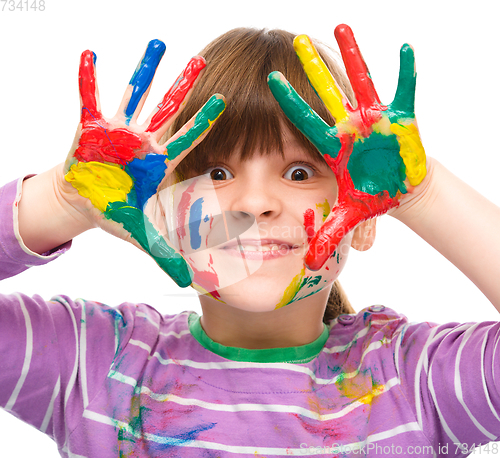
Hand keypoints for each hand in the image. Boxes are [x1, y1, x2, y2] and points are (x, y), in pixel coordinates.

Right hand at [62, 40, 224, 286]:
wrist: (85, 200)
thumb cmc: (116, 211)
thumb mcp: (141, 232)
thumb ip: (166, 253)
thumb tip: (190, 284)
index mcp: (157, 163)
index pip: (186, 140)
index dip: (204, 124)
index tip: (225, 102)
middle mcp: (142, 142)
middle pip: (167, 110)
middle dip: (183, 86)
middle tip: (201, 61)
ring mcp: (117, 132)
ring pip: (134, 96)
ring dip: (144, 72)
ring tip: (159, 44)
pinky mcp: (89, 127)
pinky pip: (89, 99)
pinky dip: (88, 79)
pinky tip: (90, 55)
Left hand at [268, 24, 425, 269]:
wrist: (397, 189)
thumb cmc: (371, 196)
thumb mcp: (349, 215)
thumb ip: (328, 236)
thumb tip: (308, 265)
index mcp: (333, 146)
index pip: (304, 122)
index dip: (288, 102)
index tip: (268, 79)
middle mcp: (350, 128)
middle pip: (327, 94)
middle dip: (313, 68)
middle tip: (295, 39)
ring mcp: (374, 120)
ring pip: (361, 82)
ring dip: (352, 56)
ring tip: (340, 25)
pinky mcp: (401, 118)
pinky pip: (405, 91)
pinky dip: (406, 73)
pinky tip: (405, 50)